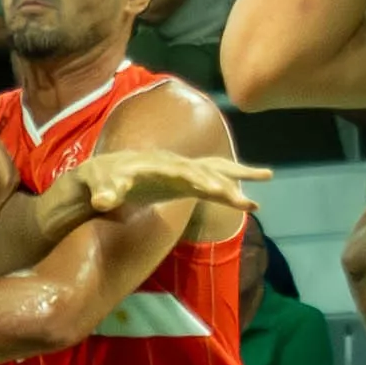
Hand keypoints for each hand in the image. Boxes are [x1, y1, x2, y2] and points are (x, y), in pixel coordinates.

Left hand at [60, 146, 268, 218]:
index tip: (215, 191)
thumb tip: (103, 200)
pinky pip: (213, 179)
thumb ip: (105, 191)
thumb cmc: (100, 179)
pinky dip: (231, 185)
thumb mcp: (98, 185)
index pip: (181, 171)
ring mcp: (181, 170)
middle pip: (203, 169)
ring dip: (238, 175)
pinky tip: (254, 193)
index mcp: (155, 164)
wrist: (102, 175)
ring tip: (266, 177)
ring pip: (214, 169)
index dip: (198, 180)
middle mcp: (173, 163)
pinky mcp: (184, 181)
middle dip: (224, 183)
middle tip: (245, 201)